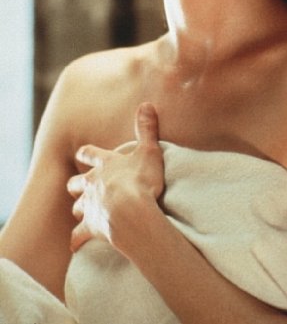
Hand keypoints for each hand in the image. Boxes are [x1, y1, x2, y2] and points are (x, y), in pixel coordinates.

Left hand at [67, 102, 163, 252]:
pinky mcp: (90, 227)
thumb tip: (146, 104)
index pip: (90, 154)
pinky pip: (78, 235)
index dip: (87, 154)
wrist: (131, 212)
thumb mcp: (149, 150)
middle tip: (79, 186)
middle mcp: (92, 184)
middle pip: (76, 183)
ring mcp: (90, 206)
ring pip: (77, 207)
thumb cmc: (141, 180)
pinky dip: (76, 239)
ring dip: (80, 208)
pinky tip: (75, 244)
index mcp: (105, 164)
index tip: (82, 154)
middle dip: (77, 184)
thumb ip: (147, 128)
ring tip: (82, 212)